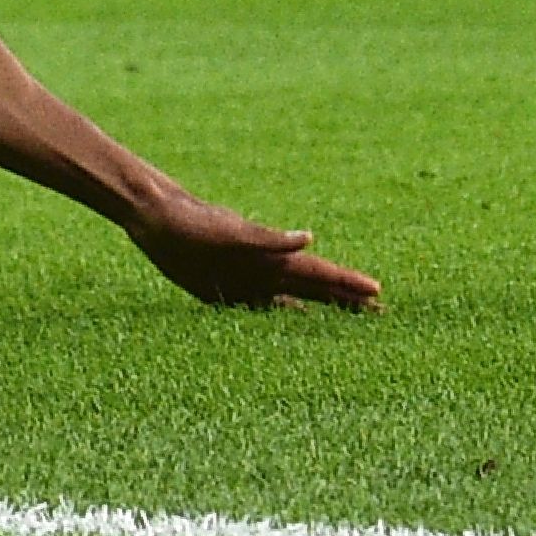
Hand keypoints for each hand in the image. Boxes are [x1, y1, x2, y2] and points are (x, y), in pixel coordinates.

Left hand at [127, 187, 381, 311]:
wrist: (155, 217)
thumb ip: (269, 238)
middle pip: (314, 288)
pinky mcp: (223, 291)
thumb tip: (310, 236)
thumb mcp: (230, 231)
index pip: (318, 272)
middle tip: (381, 312)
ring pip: (293, 298)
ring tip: (350, 317)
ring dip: (321, 307)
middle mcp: (264, 269)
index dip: (347, 283)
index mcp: (270, 256)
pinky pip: (260, 306)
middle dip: (346, 299)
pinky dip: (282, 313)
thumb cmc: (192, 221)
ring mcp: (246, 280)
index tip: (378, 292)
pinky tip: (295, 317)